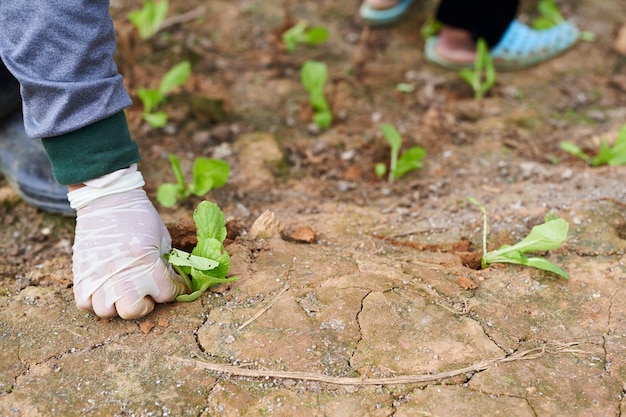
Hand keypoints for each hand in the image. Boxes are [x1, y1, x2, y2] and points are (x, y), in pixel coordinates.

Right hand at [68, 166, 186, 318]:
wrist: (108, 200)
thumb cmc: (139, 217)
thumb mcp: (162, 239)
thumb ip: (166, 265)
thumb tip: (171, 283)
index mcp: (147, 262)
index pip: (167, 294)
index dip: (175, 289)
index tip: (175, 285)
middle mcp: (122, 274)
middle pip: (135, 311)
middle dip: (146, 304)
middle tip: (147, 293)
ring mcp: (98, 277)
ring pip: (108, 312)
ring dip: (119, 305)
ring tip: (125, 292)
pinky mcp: (81, 275)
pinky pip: (86, 304)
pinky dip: (96, 302)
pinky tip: (106, 290)